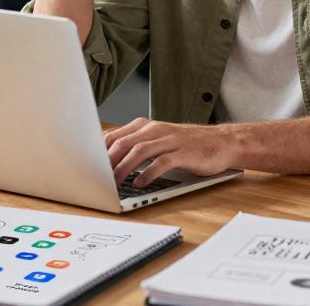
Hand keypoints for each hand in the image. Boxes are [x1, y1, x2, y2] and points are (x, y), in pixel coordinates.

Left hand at [105, 117, 235, 187]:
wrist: (221, 142)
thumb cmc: (187, 145)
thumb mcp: (159, 140)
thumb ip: (137, 145)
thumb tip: (109, 161)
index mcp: (146, 126)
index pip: (115, 135)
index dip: (99, 151)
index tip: (87, 165)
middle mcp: (155, 130)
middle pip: (123, 142)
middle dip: (107, 161)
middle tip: (96, 177)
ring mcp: (170, 140)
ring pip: (139, 151)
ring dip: (123, 168)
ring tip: (114, 183)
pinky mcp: (183, 153)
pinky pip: (161, 162)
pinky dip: (147, 173)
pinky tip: (139, 183)